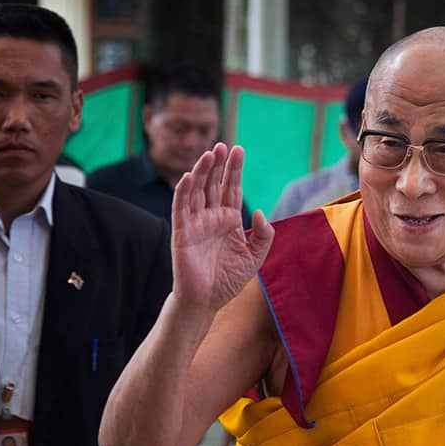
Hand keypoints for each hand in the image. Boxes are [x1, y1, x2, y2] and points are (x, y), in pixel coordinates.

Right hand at [171, 143, 274, 314]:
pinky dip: (184, 192)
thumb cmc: (229, 280)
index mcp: (228, 220)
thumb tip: (259, 211)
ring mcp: (196, 223)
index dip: (234, 170)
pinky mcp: (182, 232)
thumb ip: (263, 235)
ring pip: (198, 191)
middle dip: (218, 164)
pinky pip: (181, 208)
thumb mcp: (255, 256)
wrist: (207, 301)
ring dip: (202, 172)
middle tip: (222, 144)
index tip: (239, 150)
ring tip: (209, 154)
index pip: (231, 188)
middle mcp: (211, 217)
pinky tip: (188, 177)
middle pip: (214, 184)